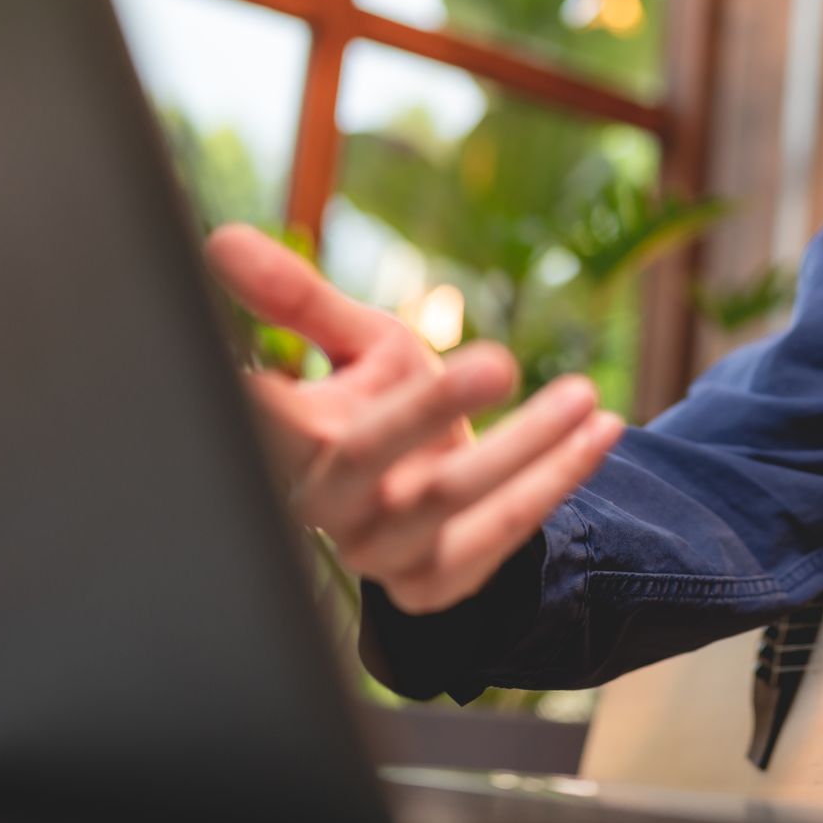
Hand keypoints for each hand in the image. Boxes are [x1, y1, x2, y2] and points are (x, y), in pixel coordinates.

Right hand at [204, 223, 622, 613]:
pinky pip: (502, 532)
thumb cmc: (383, 407)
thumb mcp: (354, 347)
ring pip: (450, 498)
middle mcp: (322, 505)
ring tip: (584, 393)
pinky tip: (603, 430)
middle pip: (367, 456)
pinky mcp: (433, 582)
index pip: (264, 418)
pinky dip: (559, 477)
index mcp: (286, 444)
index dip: (261, 402)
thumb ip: (298, 300)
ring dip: (528, 444)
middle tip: (499, 361)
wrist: (432, 499)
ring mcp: (378, 551)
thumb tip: (219, 240)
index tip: (271, 373)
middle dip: (433, 408)